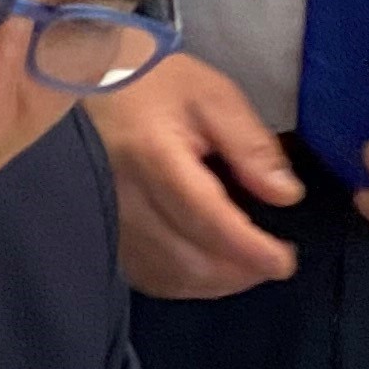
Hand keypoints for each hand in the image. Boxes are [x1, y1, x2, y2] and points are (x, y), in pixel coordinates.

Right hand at [96, 51, 301, 300]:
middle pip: (189, 259)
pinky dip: (185, 283)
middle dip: (240, 273)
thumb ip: (251, 145)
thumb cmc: (153, 85)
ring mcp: (108, 222)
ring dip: (216, 282)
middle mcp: (124, 199)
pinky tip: (209, 270)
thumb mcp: (212, 97)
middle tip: (274, 261)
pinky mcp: (103, 235)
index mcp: (154, 156)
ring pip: (168, 276)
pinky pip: (146, 276)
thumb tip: (286, 195)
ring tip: (248, 265)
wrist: (82, 86)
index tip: (284, 262)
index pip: (208, 219)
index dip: (250, 249)